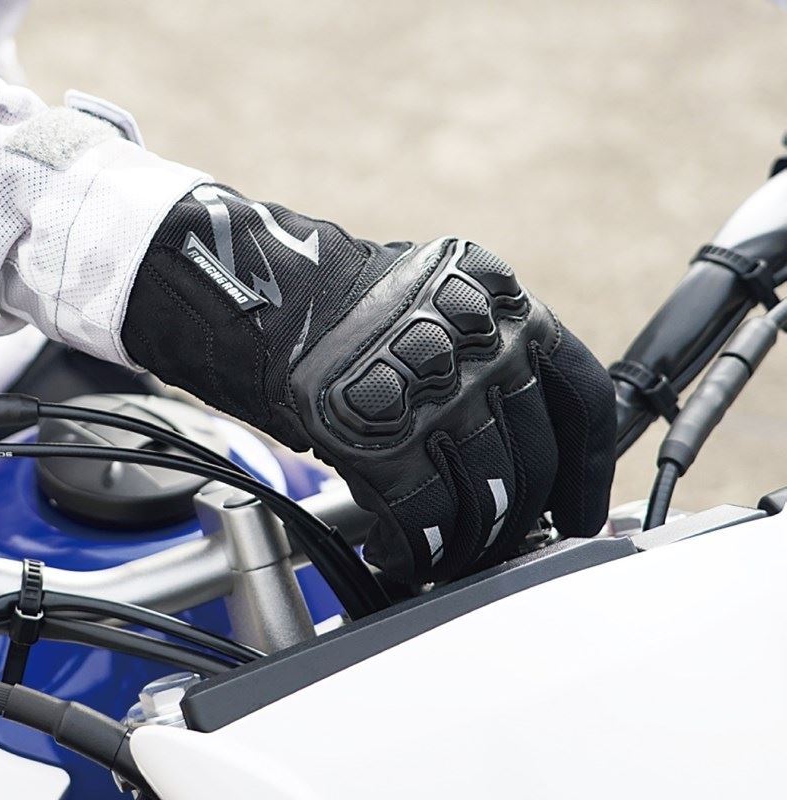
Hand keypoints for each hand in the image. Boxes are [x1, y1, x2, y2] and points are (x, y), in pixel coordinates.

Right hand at [122, 185, 615, 582]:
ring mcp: (441, 400)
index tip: (580, 511)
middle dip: (517, 519)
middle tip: (495, 540)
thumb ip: (487, 357)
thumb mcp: (438, 300)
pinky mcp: (389, 443)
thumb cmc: (341, 301)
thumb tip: (515, 440)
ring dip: (465, 544)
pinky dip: (414, 552)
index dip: (589, 474)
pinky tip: (396, 555)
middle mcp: (488, 352)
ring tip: (441, 554)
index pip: (584, 406)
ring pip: (484, 502)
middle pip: (535, 465)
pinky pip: (422, 520)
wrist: (261, 294)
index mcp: (509, 309)